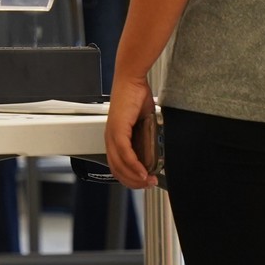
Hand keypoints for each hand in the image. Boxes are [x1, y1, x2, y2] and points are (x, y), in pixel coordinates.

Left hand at [104, 74, 158, 189]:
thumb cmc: (136, 96)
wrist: (131, 80)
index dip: (130, 177)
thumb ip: (146, 137)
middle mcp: (110, 138)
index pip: (118, 165)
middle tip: (148, 184)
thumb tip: (154, 150)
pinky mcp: (117, 131)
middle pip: (118, 170)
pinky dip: (135, 166)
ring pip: (121, 165)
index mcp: (114, 138)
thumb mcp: (143, 122)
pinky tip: (143, 172)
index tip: (144, 181)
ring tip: (148, 180)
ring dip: (136, 176)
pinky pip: (125, 154)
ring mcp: (112, 135)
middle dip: (134, 182)